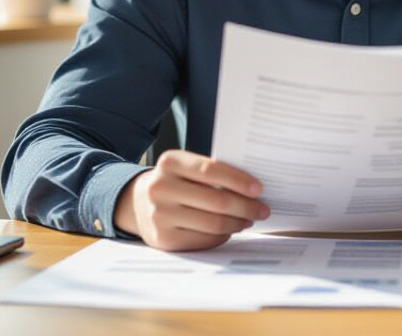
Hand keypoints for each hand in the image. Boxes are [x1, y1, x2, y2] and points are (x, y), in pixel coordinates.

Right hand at [113, 150, 268, 251]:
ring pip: (213, 224)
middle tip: (262, 210)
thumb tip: (252, 189)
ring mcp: (160, 215)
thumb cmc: (174, 182)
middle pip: (217, 201)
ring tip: (248, 220)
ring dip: (238, 223)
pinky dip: (223, 236)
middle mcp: (161, 188)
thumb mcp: (185, 168)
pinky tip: (230, 230)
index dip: (239, 181)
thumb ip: (211, 173)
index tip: (259, 189)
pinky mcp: (164, 239)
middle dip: (246, 207)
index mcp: (170, 162)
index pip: (211, 170)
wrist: (138, 203)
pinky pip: (204, 240)